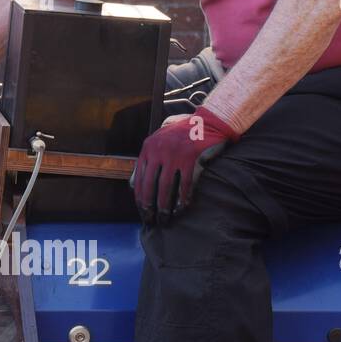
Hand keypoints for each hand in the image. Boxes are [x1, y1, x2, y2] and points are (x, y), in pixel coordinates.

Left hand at [130, 107, 237, 225]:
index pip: (139, 177)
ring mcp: (174, 154)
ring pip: (166, 186)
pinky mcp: (190, 158)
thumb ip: (146, 160)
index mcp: (147, 148)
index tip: (141, 210)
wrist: (207, 121)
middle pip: (150, 184)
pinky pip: (184, 183)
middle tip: (150, 220)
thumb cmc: (182, 134)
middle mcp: (158, 151)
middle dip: (149, 205)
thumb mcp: (158, 142)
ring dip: (164, 205)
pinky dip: (182, 197)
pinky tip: (181, 208)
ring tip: (165, 218)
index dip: (139, 197)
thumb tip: (133, 185)